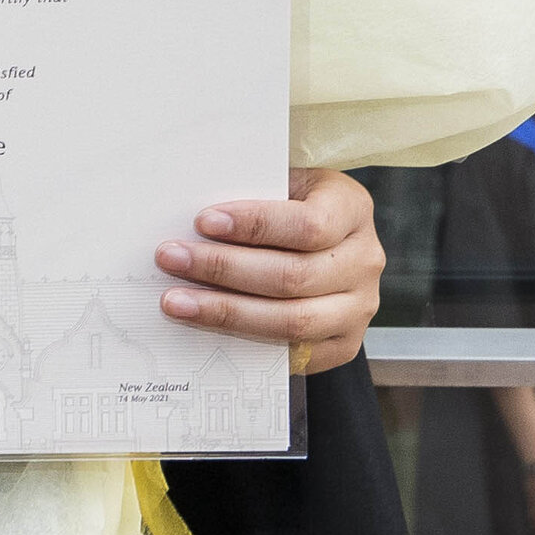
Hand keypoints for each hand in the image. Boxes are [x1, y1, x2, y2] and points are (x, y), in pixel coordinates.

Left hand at [157, 167, 383, 371]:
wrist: (324, 243)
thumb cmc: (289, 205)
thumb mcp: (281, 183)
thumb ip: (250, 192)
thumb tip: (187, 214)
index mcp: (352, 209)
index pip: (309, 225)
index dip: (255, 225)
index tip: (203, 221)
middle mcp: (364, 260)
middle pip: (293, 276)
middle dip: (224, 268)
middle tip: (170, 258)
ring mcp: (359, 307)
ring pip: (292, 320)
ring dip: (226, 311)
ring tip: (176, 301)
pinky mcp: (344, 343)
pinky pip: (292, 351)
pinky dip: (246, 340)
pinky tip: (206, 328)